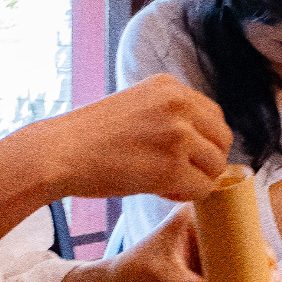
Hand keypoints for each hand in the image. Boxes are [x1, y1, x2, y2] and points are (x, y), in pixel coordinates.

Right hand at [28, 73, 232, 201]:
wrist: (59, 152)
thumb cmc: (89, 136)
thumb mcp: (134, 105)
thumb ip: (167, 113)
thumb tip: (200, 140)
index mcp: (169, 85)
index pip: (213, 114)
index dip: (202, 140)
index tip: (183, 154)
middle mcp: (178, 103)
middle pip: (222, 139)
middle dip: (206, 160)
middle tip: (180, 173)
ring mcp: (177, 135)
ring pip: (215, 166)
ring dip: (197, 179)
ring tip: (168, 183)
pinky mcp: (172, 167)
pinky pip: (203, 189)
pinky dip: (187, 196)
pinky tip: (162, 192)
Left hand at [107, 204, 281, 281]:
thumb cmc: (134, 274)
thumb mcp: (161, 278)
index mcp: (192, 219)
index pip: (230, 221)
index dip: (252, 238)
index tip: (265, 258)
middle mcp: (204, 233)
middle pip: (242, 243)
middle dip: (262, 262)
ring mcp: (207, 254)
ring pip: (241, 263)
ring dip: (259, 278)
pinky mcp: (207, 274)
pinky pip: (233, 280)